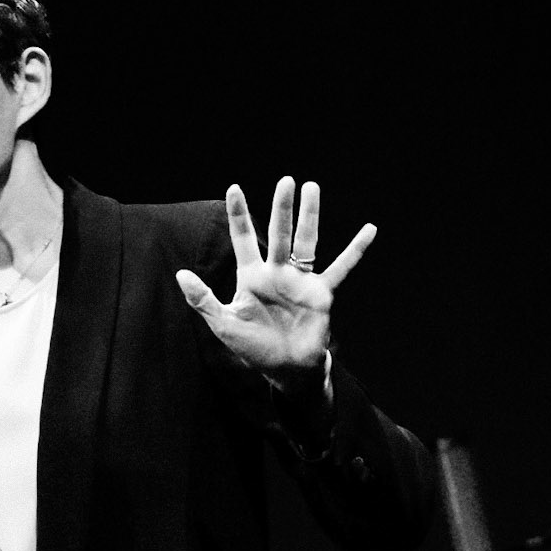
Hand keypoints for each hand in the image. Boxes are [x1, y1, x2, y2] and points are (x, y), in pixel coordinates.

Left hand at [176, 177, 375, 390]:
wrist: (286, 370)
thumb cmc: (253, 349)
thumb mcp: (223, 325)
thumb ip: (203, 299)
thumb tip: (180, 274)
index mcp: (252, 276)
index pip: (243, 237)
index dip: (239, 214)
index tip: (234, 187)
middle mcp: (277, 272)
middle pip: (278, 232)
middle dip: (281, 207)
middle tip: (286, 180)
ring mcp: (300, 280)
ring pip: (306, 241)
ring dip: (310, 216)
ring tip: (312, 188)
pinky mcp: (321, 293)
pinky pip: (341, 268)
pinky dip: (355, 250)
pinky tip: (369, 230)